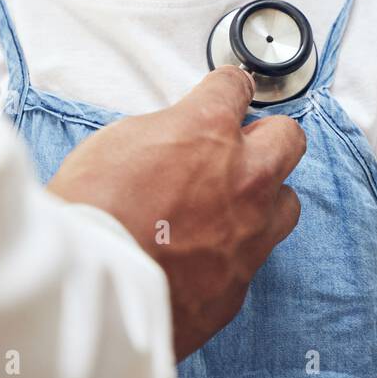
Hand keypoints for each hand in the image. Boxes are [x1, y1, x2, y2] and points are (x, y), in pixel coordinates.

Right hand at [46, 65, 304, 359]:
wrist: (88, 290)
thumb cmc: (91, 213)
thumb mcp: (119, 141)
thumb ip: (166, 133)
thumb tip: (178, 139)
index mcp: (209, 132)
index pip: (236, 88)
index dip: (229, 89)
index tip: (230, 93)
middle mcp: (244, 178)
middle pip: (288, 137)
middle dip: (268, 136)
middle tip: (243, 146)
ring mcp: (249, 233)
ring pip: (286, 203)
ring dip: (264, 198)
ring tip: (231, 206)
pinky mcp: (240, 283)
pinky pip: (254, 257)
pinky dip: (235, 251)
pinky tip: (204, 255)